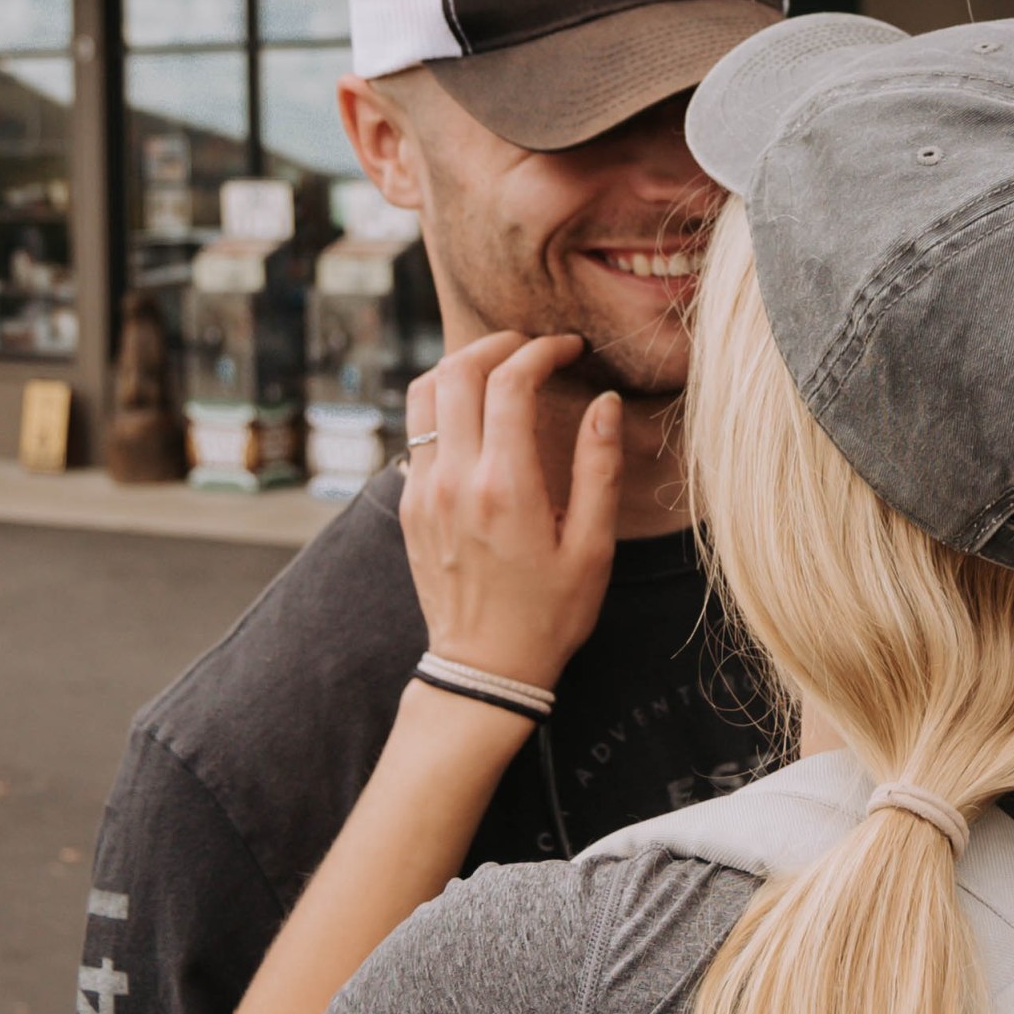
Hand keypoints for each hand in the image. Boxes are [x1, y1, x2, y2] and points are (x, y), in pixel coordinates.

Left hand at [398, 333, 622, 691]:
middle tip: (533, 348)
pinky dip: (444, 403)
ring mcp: (423, 490)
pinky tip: (477, 415)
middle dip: (498, 344)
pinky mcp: (408, 504)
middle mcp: (454, 479)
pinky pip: (416, 429)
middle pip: (456, 371)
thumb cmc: (550, 613)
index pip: (509, 382)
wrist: (485, 669)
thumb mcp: (592, 546)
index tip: (569, 349)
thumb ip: (599, 467)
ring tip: (498, 368)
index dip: (542, 351)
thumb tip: (605, 403)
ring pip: (423, 392)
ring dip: (460, 366)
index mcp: (504, 486)